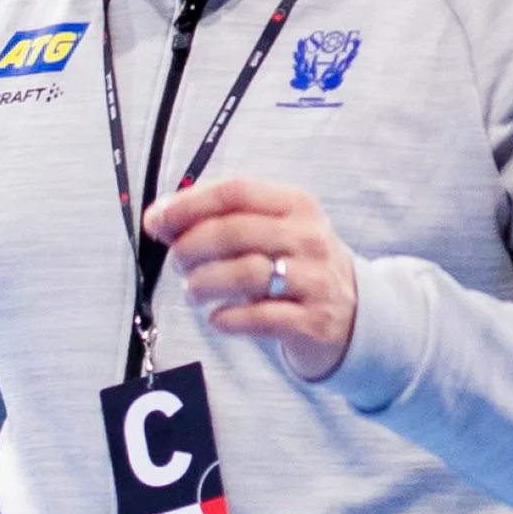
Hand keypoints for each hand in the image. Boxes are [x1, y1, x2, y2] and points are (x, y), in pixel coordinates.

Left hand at [142, 176, 357, 381]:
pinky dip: (228, 318)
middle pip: (235, 231)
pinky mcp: (313, 322)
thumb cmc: (297, 263)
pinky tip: (216, 318)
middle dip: (191, 246)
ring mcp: (314, 279)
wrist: (355, 313)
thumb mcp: (273, 230)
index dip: (189, 204)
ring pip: (245, 273)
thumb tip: (159, 219)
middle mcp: (308, 237)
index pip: (235, 192)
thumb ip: (222, 219)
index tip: (157, 220)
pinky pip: (260, 317)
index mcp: (295, 203)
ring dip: (205, 283)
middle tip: (176, 262)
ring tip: (192, 291)